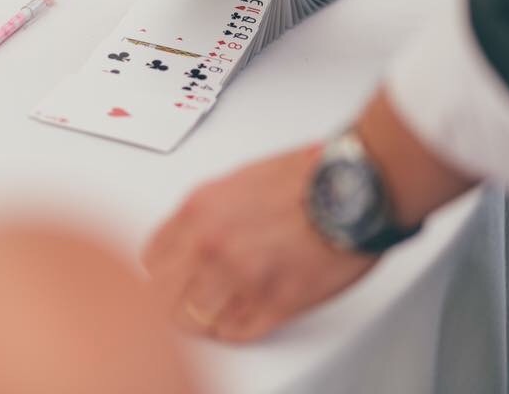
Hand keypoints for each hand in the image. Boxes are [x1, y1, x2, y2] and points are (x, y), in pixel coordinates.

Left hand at [143, 145, 377, 341]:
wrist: (356, 185)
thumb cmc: (312, 175)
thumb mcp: (240, 180)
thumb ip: (208, 213)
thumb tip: (193, 238)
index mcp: (199, 209)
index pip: (152, 260)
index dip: (166, 271)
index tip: (175, 275)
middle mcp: (212, 245)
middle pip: (164, 297)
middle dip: (177, 298)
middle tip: (194, 297)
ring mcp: (241, 278)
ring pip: (195, 321)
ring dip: (207, 316)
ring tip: (223, 306)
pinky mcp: (275, 304)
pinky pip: (235, 333)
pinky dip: (237, 328)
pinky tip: (246, 313)